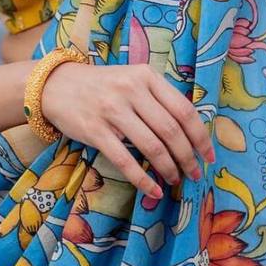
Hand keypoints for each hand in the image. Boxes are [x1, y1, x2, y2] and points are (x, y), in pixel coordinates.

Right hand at [39, 60, 214, 198]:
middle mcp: (131, 90)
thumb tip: (191, 131)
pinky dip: (142, 180)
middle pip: (171, 130)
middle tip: (195, 173)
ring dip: (169, 168)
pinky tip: (153, 190)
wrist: (56, 85)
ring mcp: (112, 110)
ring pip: (152, 146)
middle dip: (188, 157)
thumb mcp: (133, 79)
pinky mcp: (95, 131)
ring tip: (176, 180)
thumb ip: (159, 97)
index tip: (209, 155)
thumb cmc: (102, 85)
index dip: (200, 136)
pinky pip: (125, 160)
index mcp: (146, 76)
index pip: (184, 109)